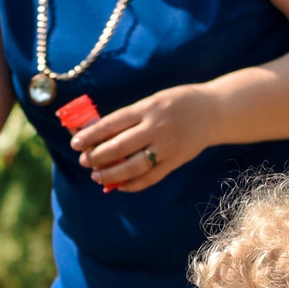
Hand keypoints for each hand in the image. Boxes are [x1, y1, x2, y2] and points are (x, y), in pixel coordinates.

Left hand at [71, 85, 214, 192]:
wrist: (213, 112)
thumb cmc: (178, 103)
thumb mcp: (153, 101)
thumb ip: (131, 117)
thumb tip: (100, 134)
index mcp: (148, 108)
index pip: (112, 123)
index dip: (91, 135)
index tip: (75, 143)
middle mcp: (156, 127)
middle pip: (120, 147)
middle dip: (97, 156)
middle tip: (84, 161)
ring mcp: (167, 147)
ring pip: (133, 166)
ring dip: (111, 174)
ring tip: (97, 175)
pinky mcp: (175, 161)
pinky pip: (150, 178)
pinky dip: (132, 184)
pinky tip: (118, 186)